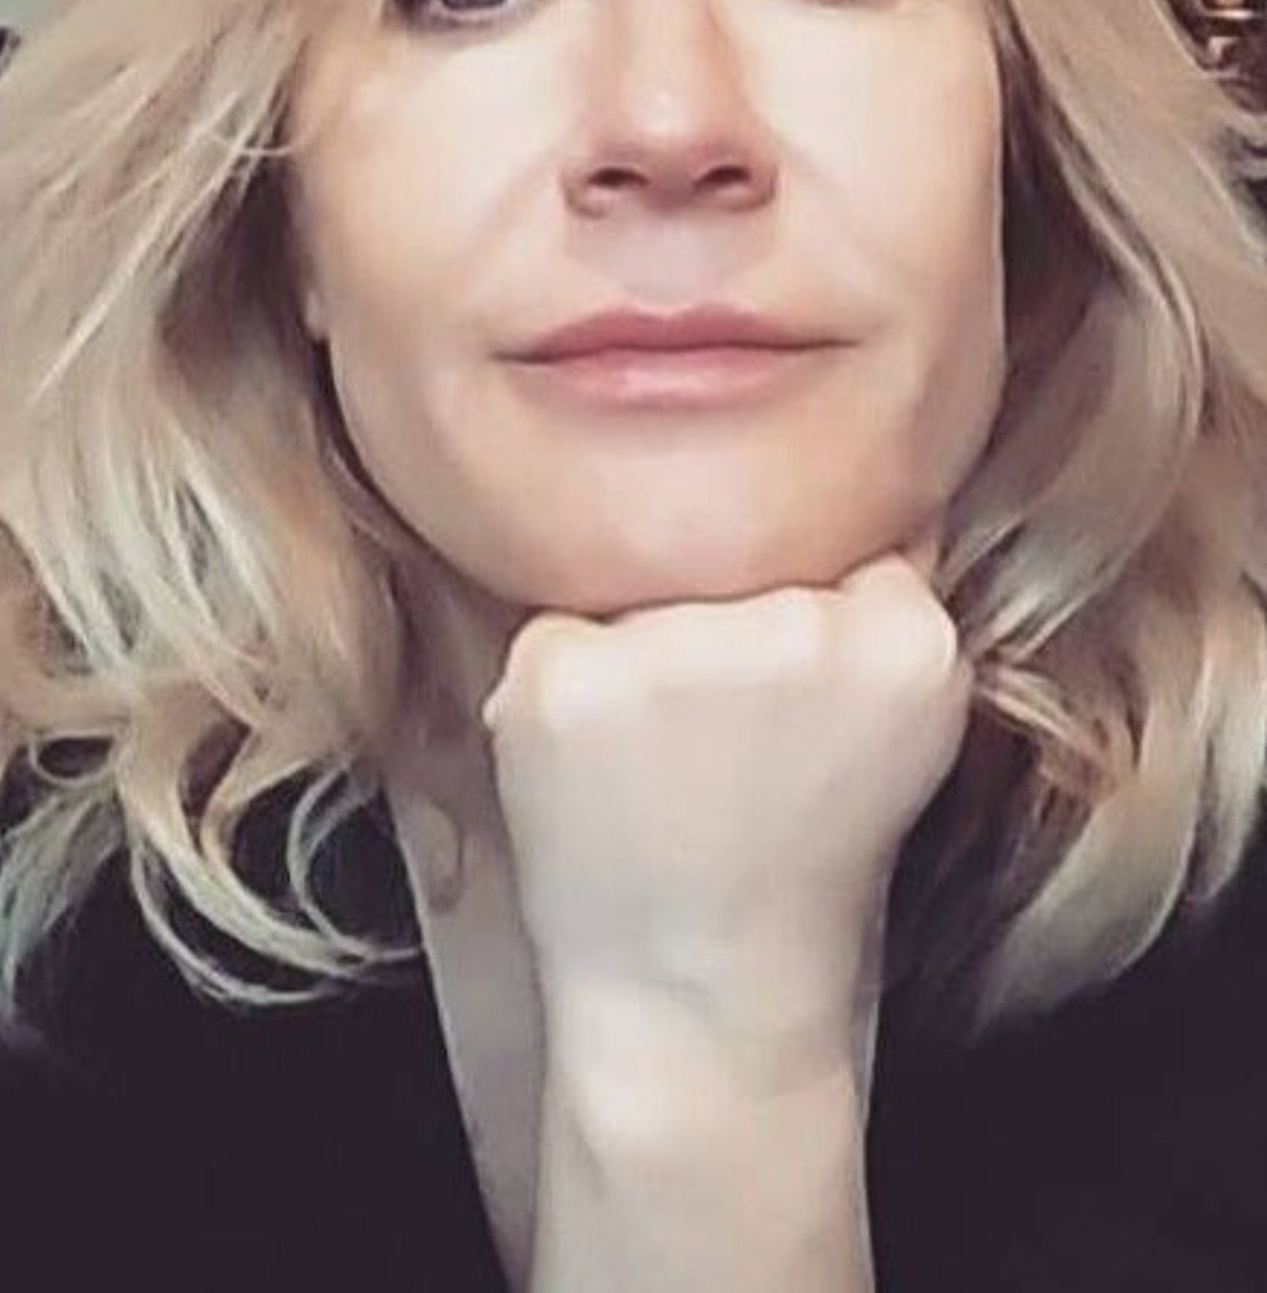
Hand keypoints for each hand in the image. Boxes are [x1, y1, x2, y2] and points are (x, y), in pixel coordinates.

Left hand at [483, 555, 969, 1057]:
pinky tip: (602, 766)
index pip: (842, 532)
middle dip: (720, 617)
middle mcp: (796, 630)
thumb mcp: (902, 723)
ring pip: (643, 579)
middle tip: (725, 734)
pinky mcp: (564, 678)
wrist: (702, 986)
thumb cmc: (798, 848)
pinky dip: (564, 685)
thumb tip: (864, 474)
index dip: (804, 601)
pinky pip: (556, 626)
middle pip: (738, 548)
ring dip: (639, 645)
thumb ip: (887, 601)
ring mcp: (673, 651)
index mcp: (905, 641)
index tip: (794, 687)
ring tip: (663, 755)